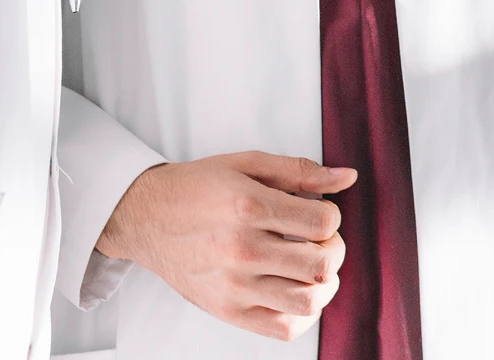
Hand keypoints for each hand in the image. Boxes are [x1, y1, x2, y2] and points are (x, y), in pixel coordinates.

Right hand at [96, 151, 357, 341]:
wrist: (146, 217)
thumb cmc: (197, 187)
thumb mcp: (248, 164)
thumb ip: (300, 171)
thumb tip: (347, 177)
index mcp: (250, 206)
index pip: (322, 221)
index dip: (332, 216)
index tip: (321, 213)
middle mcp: (243, 250)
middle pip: (319, 263)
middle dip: (334, 249)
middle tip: (322, 240)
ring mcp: (235, 286)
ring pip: (307, 301)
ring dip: (324, 284)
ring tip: (314, 267)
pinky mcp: (227, 311)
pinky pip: (282, 329)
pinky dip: (303, 316)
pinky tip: (298, 291)